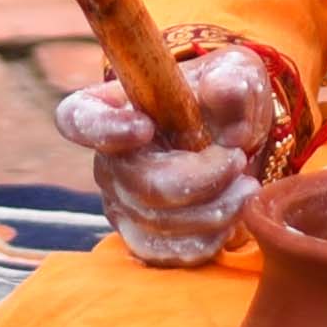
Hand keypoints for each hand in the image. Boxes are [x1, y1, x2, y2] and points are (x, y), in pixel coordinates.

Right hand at [57, 46, 278, 268]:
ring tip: (247, 187)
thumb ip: (231, 80)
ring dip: (213, 210)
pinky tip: (233, 217)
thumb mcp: (236, 74)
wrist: (238, 143)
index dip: (106, 129)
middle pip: (138, 182)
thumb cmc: (225, 99)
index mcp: (112, 107)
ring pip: (158, 222)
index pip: (80, 119)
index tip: (145, 127)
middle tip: (238, 159)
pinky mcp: (142, 236)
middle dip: (200, 177)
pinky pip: (165, 252)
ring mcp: (120, 202)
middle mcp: (106, 159)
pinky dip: (207, 239)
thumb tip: (223, 92)